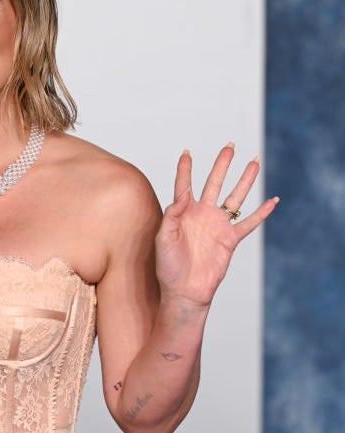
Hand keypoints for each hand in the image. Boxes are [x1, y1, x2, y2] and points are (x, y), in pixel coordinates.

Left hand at [155, 143, 277, 308]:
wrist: (184, 290)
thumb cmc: (168, 266)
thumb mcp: (163, 239)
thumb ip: (171, 216)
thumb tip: (182, 196)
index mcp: (182, 212)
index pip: (184, 185)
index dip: (185, 169)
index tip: (186, 152)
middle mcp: (201, 214)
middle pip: (214, 182)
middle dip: (222, 164)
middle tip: (229, 145)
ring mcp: (217, 225)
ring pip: (234, 197)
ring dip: (244, 180)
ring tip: (254, 162)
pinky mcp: (230, 239)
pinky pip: (249, 222)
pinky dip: (262, 212)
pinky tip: (273, 200)